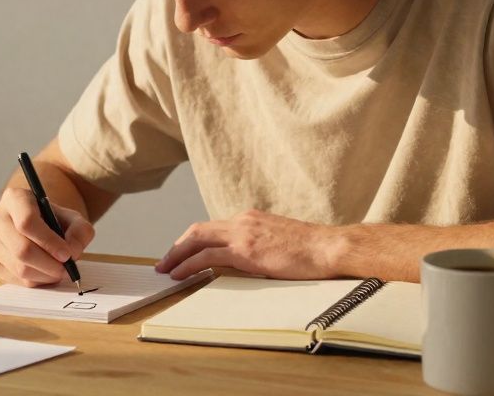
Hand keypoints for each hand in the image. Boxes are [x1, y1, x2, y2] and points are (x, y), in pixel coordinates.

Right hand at [0, 187, 94, 286]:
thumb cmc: (54, 219)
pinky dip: (34, 281)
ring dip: (44, 275)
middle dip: (48, 264)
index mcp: (14, 198)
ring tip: (59, 271)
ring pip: (18, 268)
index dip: (49, 242)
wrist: (37, 223)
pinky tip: (45, 273)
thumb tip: (72, 252)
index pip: (27, 222)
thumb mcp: (74, 219)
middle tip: (66, 269)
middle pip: (21, 249)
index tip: (67, 254)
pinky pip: (13, 279)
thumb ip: (80, 232)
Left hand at [154, 209, 340, 280]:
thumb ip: (259, 246)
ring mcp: (243, 233)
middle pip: (198, 230)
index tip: (182, 253)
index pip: (213, 227)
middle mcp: (243, 221)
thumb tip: (247, 261)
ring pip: (197, 240)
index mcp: (251, 219)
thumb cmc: (312, 250)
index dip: (193, 241)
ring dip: (176, 255)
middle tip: (164, 262)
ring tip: (165, 270)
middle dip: (177, 246)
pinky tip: (179, 274)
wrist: (329, 248)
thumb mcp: (278, 242)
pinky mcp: (246, 250)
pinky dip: (189, 264)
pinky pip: (208, 256)